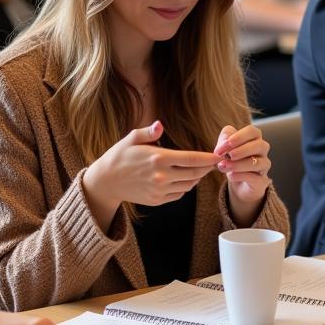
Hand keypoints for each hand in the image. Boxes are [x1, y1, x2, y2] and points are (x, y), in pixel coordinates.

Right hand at [83, 120, 218, 229]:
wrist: (106, 182)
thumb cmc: (119, 156)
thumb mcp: (131, 139)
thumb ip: (149, 132)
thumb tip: (161, 124)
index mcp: (158, 158)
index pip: (192, 159)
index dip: (208, 158)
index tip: (218, 156)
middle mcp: (161, 176)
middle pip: (194, 173)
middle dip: (206, 168)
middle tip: (213, 162)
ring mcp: (160, 190)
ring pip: (188, 185)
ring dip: (197, 178)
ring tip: (199, 169)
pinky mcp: (157, 201)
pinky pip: (179, 194)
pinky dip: (186, 187)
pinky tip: (184, 179)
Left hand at [215, 124, 270, 224]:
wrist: (238, 187)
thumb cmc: (231, 163)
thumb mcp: (224, 151)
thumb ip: (224, 140)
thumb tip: (224, 136)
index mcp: (253, 140)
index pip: (253, 131)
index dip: (239, 136)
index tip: (222, 144)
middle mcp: (262, 152)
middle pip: (259, 144)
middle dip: (240, 148)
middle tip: (222, 154)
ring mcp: (265, 168)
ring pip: (259, 161)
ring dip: (239, 163)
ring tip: (223, 167)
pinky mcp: (263, 182)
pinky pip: (256, 177)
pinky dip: (242, 175)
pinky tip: (230, 176)